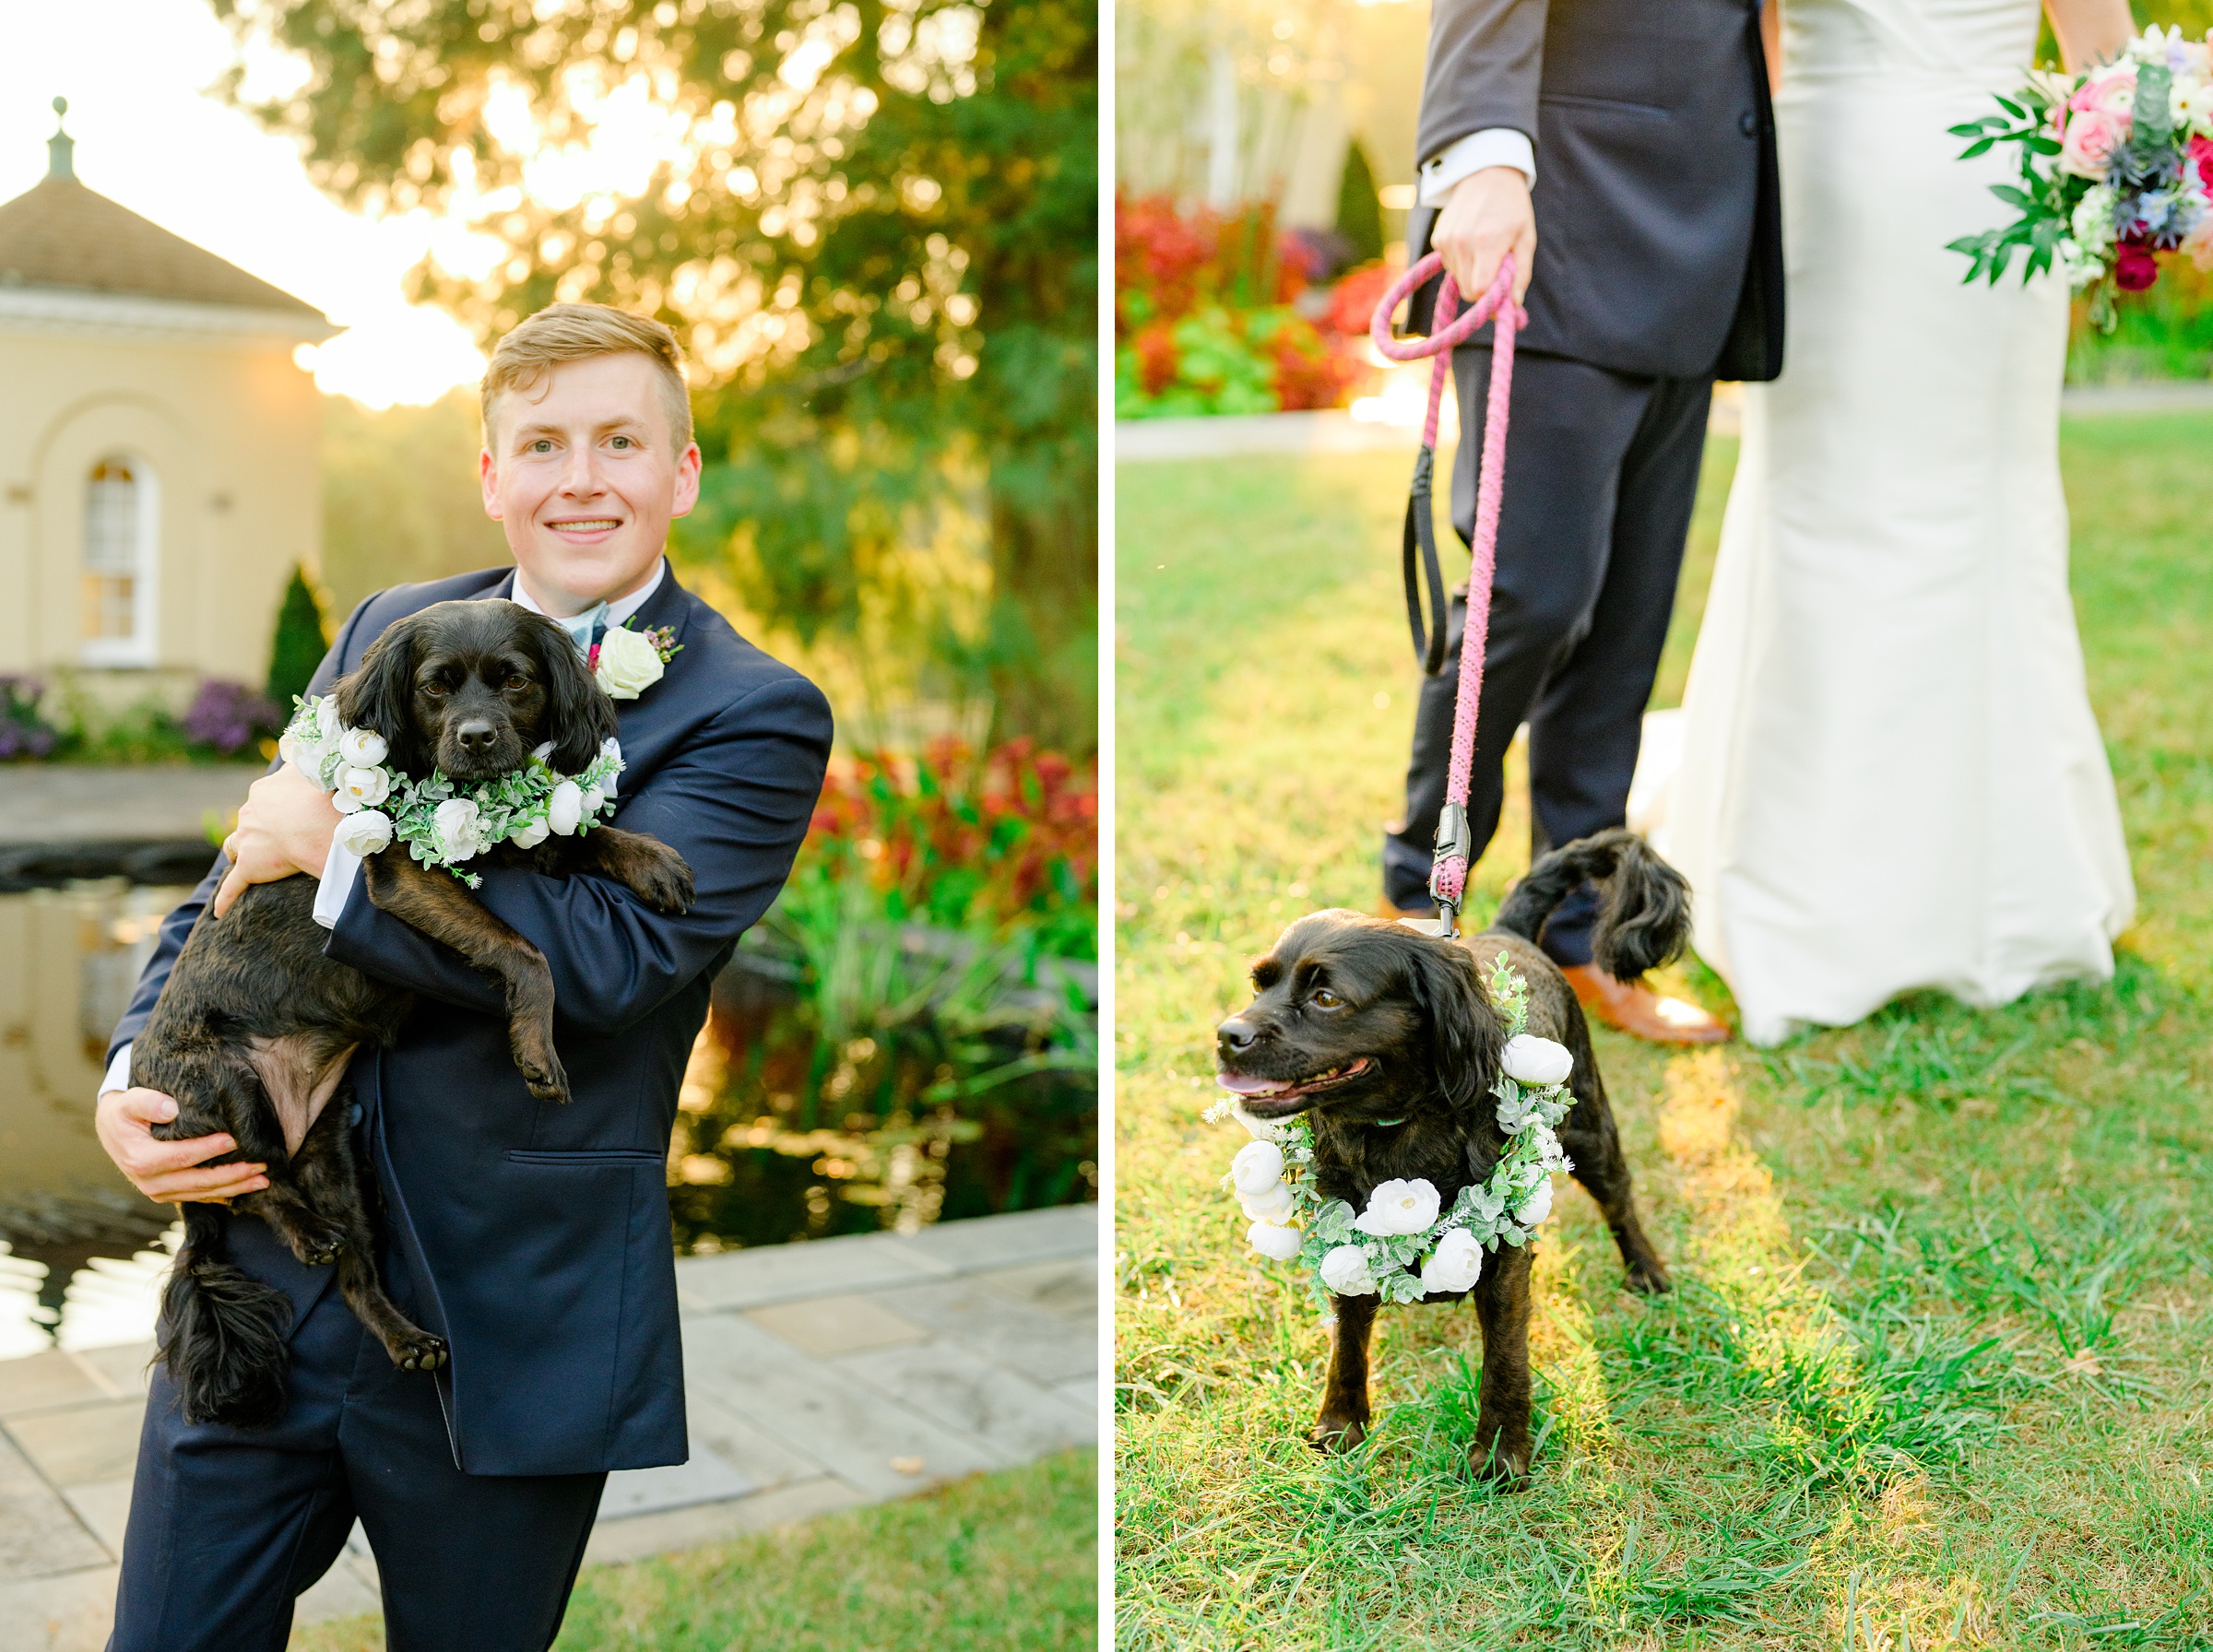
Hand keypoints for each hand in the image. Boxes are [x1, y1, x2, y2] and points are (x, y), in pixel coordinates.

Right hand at [96, 1086, 267, 1205]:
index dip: (208, 1149)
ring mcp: (160, 1192)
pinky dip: (225, 1194)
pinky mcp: (170, 1194)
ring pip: (203, 1193)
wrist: (114, 1131)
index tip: (234, 1139)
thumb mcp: (129, 1101)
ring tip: (263, 1180)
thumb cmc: (126, 1112)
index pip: (181, 1156)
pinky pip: (201, 1197)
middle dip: (232, 1175)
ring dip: (235, 1188)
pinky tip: (247, 1188)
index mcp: (141, 1160)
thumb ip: (147, 1102)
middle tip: (261, 1165)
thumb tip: (171, 1109)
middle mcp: (150, 1183)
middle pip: (198, 1181)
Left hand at [214, 763, 340, 917]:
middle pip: (249, 822)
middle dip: (260, 829)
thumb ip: (300, 759)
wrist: (318, 824)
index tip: (292, 816)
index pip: (263, 800)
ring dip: (240, 853)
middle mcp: (249, 813)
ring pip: (234, 847)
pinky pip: (232, 886)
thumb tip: (295, 745)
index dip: (276, 809)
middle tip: (283, 839)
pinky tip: (218, 911)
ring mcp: (246, 840)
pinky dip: (225, 899)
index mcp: (263, 792)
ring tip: (251, 862)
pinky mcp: (248, 867)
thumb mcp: (311, 768)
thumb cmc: (321, 796)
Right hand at [1433, 166, 1536, 307]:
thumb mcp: (1526, 238)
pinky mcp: (1437, 239)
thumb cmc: (1512, 208)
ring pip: (1458, 279)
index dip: (1491, 299)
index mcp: (1487, 243)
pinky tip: (1472, 243)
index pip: (1479, 291)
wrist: (1487, 175)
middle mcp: (1461, 243)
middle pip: (1467, 290)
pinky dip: (1462, 262)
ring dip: (1472, 274)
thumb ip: (1520, 274)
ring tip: (1485, 251)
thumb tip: (1514, 305)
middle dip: (1483, 289)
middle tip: (1497, 272)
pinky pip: (1450, 266)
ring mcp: (1446, 241)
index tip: (1501, 294)